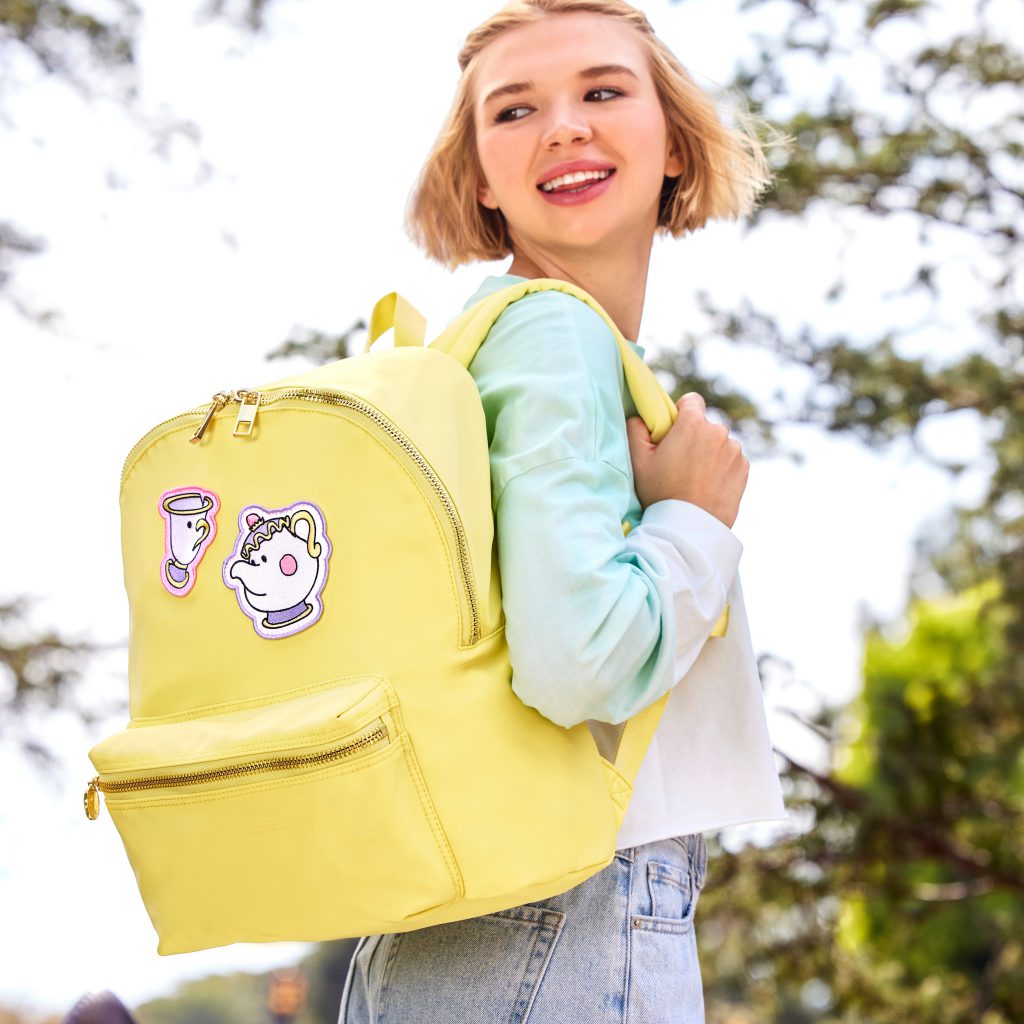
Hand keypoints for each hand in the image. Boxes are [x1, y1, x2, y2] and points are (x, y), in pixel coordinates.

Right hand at [625, 393, 748, 528]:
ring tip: (694, 478)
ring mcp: (735, 451)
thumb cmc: (660, 493)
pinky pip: (731, 459)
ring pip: (718, 443)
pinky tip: (708, 485)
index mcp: (693, 424)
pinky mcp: (744, 469)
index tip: (674, 432)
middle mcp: (718, 432)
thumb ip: (636, 429)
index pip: (691, 401)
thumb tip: (640, 417)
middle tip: (679, 463)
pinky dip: (721, 467)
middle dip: (694, 437)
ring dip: (709, 453)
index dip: (681, 413)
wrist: (689, 528)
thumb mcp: (638, 461)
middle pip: (704, 425)